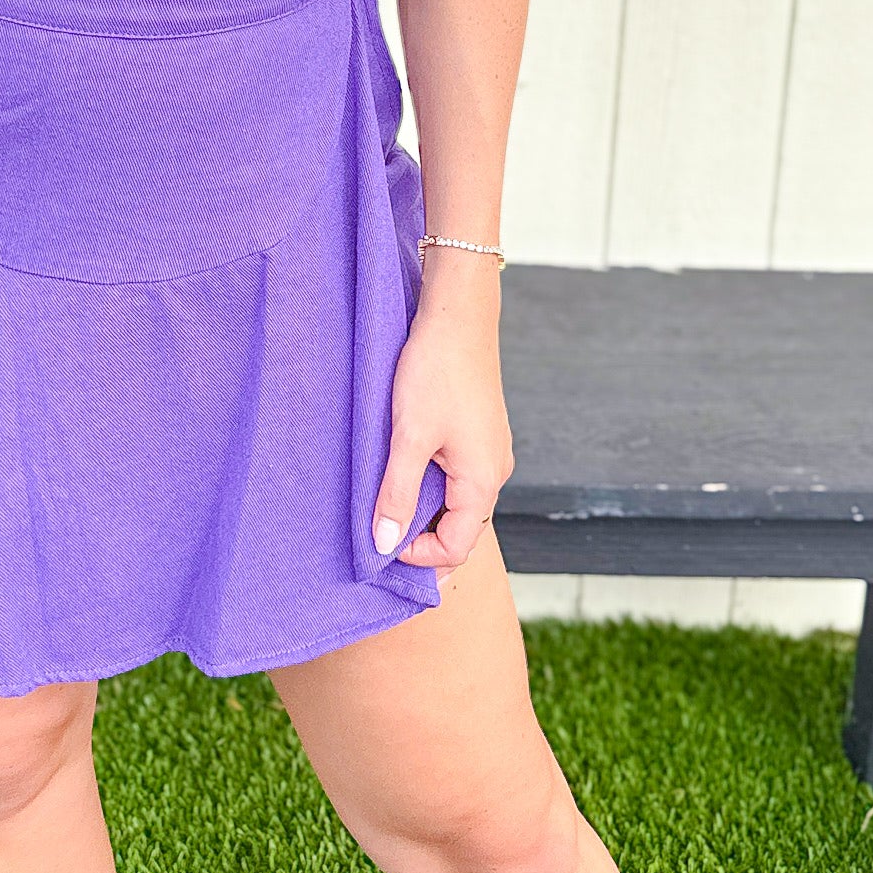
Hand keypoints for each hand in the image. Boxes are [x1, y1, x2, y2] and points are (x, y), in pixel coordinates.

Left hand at [370, 265, 513, 583]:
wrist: (458, 314)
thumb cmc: (436, 370)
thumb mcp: (409, 436)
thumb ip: (397, 492)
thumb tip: (385, 544)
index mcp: (483, 480)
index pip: (457, 547)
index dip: (419, 558)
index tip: (380, 548)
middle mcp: (494, 470)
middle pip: (460, 527)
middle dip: (421, 539)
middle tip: (379, 537)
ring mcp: (488, 450)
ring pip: (456, 499)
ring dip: (423, 509)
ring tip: (385, 504)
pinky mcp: (477, 431)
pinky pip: (456, 474)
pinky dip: (430, 483)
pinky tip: (401, 469)